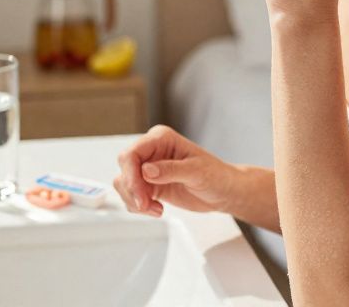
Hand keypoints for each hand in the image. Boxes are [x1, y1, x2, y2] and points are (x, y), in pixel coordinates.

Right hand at [113, 125, 235, 216]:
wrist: (224, 192)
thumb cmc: (216, 176)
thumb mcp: (197, 172)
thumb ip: (171, 170)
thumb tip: (147, 170)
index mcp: (161, 138)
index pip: (133, 153)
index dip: (131, 174)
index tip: (140, 195)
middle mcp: (151, 151)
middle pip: (125, 167)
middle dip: (132, 189)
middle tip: (146, 205)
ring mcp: (149, 168)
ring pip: (124, 183)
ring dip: (134, 200)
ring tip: (155, 209)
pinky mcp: (149, 185)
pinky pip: (131, 195)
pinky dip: (138, 206)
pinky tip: (157, 209)